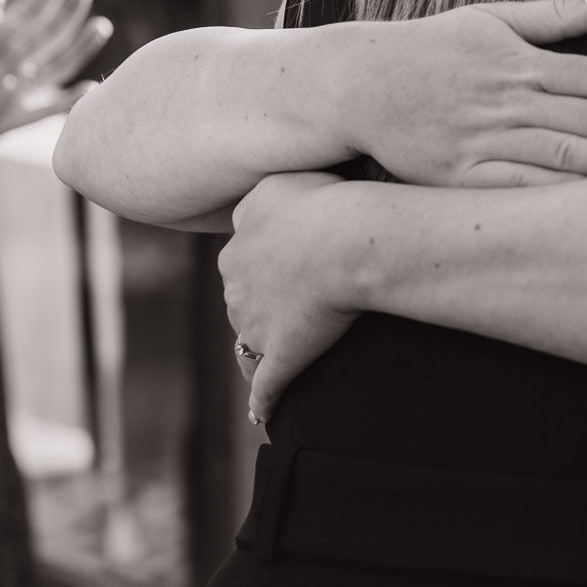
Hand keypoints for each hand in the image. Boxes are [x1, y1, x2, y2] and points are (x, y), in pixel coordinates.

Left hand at [222, 171, 355, 422]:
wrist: (350, 239)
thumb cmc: (338, 198)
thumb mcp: (298, 173)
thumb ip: (284, 182)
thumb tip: (284, 179)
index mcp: (244, 231)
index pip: (248, 244)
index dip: (270, 251)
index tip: (292, 254)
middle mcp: (237, 275)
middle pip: (242, 289)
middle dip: (262, 296)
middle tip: (298, 298)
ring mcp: (255, 318)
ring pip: (250, 333)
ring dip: (262, 342)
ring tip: (285, 349)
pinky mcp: (279, 353)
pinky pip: (264, 383)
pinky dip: (261, 400)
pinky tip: (259, 413)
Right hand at [342, 0, 586, 187]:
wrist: (357, 85)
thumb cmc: (430, 48)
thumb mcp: (491, 17)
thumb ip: (556, 14)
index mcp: (524, 61)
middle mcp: (512, 100)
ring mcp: (487, 141)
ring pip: (567, 157)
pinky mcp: (464, 177)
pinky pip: (523, 192)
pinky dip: (566, 200)